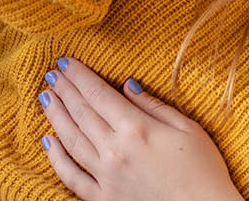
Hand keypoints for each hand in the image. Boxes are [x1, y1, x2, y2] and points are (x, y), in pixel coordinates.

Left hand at [38, 57, 243, 200]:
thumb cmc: (203, 170)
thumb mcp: (187, 128)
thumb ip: (154, 105)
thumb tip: (127, 85)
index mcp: (137, 128)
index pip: (98, 94)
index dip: (79, 76)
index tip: (66, 62)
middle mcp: (115, 150)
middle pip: (81, 113)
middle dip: (64, 90)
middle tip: (52, 74)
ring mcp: (106, 176)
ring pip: (71, 140)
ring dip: (56, 116)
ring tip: (46, 98)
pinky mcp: (103, 198)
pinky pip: (71, 176)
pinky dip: (56, 158)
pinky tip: (47, 142)